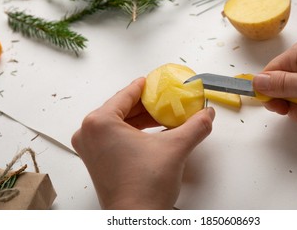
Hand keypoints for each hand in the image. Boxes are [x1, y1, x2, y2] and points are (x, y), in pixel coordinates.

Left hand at [72, 77, 214, 208]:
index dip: (145, 86)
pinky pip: (115, 136)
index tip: (155, 80)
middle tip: (164, 99)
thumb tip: (207, 114)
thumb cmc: (145, 187)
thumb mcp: (176, 148)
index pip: (126, 94)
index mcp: (99, 123)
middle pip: (121, 108)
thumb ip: (195, 126)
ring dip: (141, 119)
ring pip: (118, 123)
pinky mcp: (96, 160)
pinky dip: (134, 132)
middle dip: (146, 104)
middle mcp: (89, 133)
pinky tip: (153, 132)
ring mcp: (90, 148)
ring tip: (163, 116)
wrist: (137, 219)